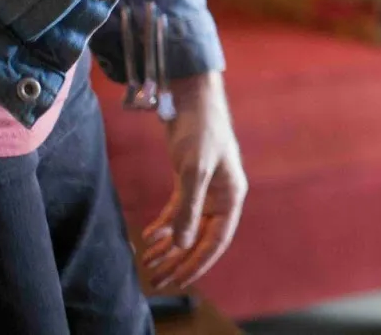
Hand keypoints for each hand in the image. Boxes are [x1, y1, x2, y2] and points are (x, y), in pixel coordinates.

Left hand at [140, 72, 246, 290]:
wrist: (191, 98)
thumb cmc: (200, 130)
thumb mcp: (193, 170)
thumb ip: (188, 208)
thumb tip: (181, 245)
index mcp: (231, 196)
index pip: (216, 240)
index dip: (198, 263)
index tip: (179, 282)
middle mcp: (220, 196)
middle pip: (200, 238)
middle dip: (179, 261)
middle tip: (157, 281)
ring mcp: (205, 189)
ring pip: (187, 227)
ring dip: (169, 247)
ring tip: (149, 265)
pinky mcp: (188, 180)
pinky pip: (178, 211)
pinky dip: (165, 225)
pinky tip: (150, 236)